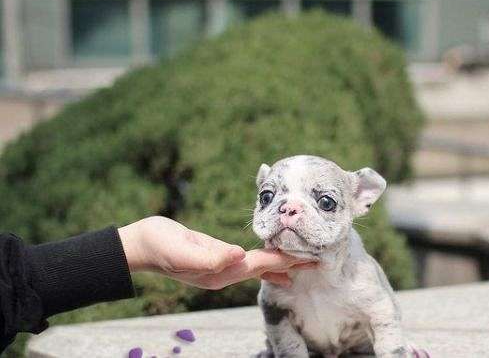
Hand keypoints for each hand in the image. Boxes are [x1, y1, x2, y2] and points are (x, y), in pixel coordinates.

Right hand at [118, 216, 315, 288]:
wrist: (141, 245)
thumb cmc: (159, 245)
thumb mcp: (182, 249)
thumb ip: (209, 256)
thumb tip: (237, 256)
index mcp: (218, 272)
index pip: (259, 265)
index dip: (284, 260)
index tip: (308, 256)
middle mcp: (223, 273)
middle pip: (264, 269)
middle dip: (290, 265)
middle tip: (317, 261)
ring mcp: (220, 266)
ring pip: (258, 267)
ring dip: (281, 264)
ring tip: (302, 263)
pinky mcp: (217, 256)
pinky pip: (247, 260)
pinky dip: (263, 260)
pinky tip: (271, 261)